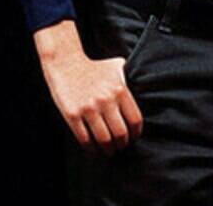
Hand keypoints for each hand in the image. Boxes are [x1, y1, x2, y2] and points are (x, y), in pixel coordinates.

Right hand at [34, 19, 143, 151]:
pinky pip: (85, 140)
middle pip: (121, 134)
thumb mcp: (115, 67)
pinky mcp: (72, 115)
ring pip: (104, 141)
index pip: (135, 121)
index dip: (136, 134)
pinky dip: (91, 148)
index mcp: (119, 89)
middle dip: (122, 144)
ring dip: (108, 149)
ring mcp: (88, 108)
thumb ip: (130, 79)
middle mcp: (105, 100)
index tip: (132, 137)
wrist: (65, 62)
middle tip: (119, 145)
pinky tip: (93, 146)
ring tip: (108, 149)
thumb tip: (147, 89)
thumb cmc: (94, 68)